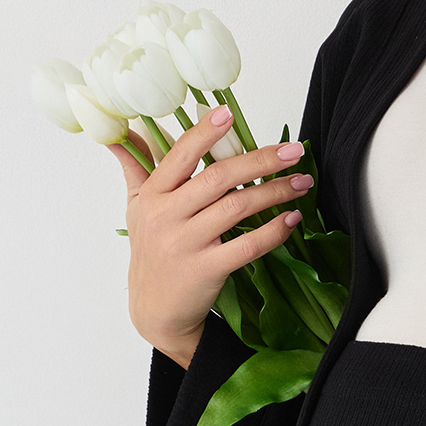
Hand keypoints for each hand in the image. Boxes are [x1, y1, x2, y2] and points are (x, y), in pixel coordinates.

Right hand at [107, 105, 314, 368]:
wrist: (155, 311)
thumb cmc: (151, 253)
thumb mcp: (135, 209)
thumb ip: (136, 168)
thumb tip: (122, 134)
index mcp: (152, 196)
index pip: (180, 155)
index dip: (204, 134)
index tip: (229, 114)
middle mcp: (166, 216)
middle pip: (219, 178)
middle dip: (261, 160)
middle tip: (294, 151)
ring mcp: (186, 244)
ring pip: (238, 207)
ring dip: (275, 192)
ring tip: (302, 182)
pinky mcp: (207, 270)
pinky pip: (248, 245)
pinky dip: (274, 231)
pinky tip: (292, 219)